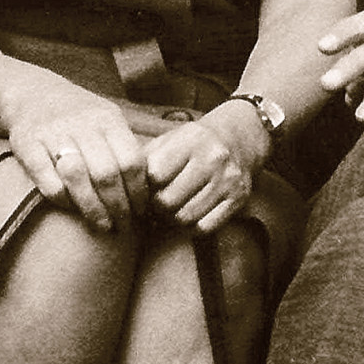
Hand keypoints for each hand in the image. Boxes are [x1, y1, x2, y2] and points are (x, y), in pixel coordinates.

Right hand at [4, 79, 149, 232]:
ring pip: (77, 176)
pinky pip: (46, 179)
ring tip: (103, 224)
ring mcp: (53, 133)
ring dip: (92, 207)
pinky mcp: (27, 145)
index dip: (138, 191)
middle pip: (106, 172)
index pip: (131, 159)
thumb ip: (124, 145)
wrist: (32, 92)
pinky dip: (62, 199)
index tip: (141, 211)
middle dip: (118, 205)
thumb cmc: (79, 114)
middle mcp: (82, 124)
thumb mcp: (107, 117)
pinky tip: (72, 208)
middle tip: (124, 225)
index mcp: (108, 118)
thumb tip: (148, 186)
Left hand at [145, 108, 265, 233]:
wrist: (242, 136)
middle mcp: (212, 157)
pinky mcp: (238, 198)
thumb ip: (146, 157)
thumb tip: (121, 185)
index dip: (145, 186)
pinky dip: (192, 227)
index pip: (155, 174)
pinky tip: (190, 215)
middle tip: (157, 204)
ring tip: (172, 210)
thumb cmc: (196, 142)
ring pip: (185, 218)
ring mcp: (227, 179)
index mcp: (191, 138)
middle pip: (168, 201)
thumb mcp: (172, 138)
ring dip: (173, 220)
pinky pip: (205, 227)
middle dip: (157, 207)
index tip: (146, 188)